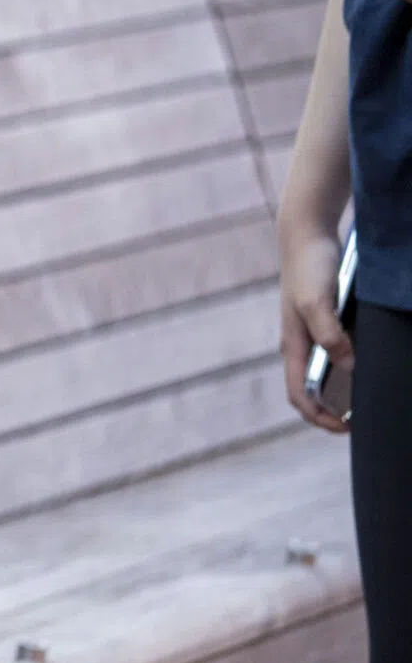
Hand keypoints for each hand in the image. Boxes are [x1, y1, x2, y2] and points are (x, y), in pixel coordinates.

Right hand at [280, 229, 351, 432]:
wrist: (306, 235)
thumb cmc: (309, 268)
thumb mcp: (318, 302)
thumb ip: (332, 335)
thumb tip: (350, 368)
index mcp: (294, 345)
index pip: (299, 394)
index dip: (319, 416)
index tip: (345, 427)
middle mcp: (300, 344)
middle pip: (309, 389)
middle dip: (329, 410)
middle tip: (359, 420)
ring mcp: (311, 333)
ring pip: (323, 374)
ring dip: (340, 392)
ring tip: (365, 398)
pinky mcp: (324, 321)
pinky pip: (335, 354)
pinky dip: (348, 368)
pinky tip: (368, 363)